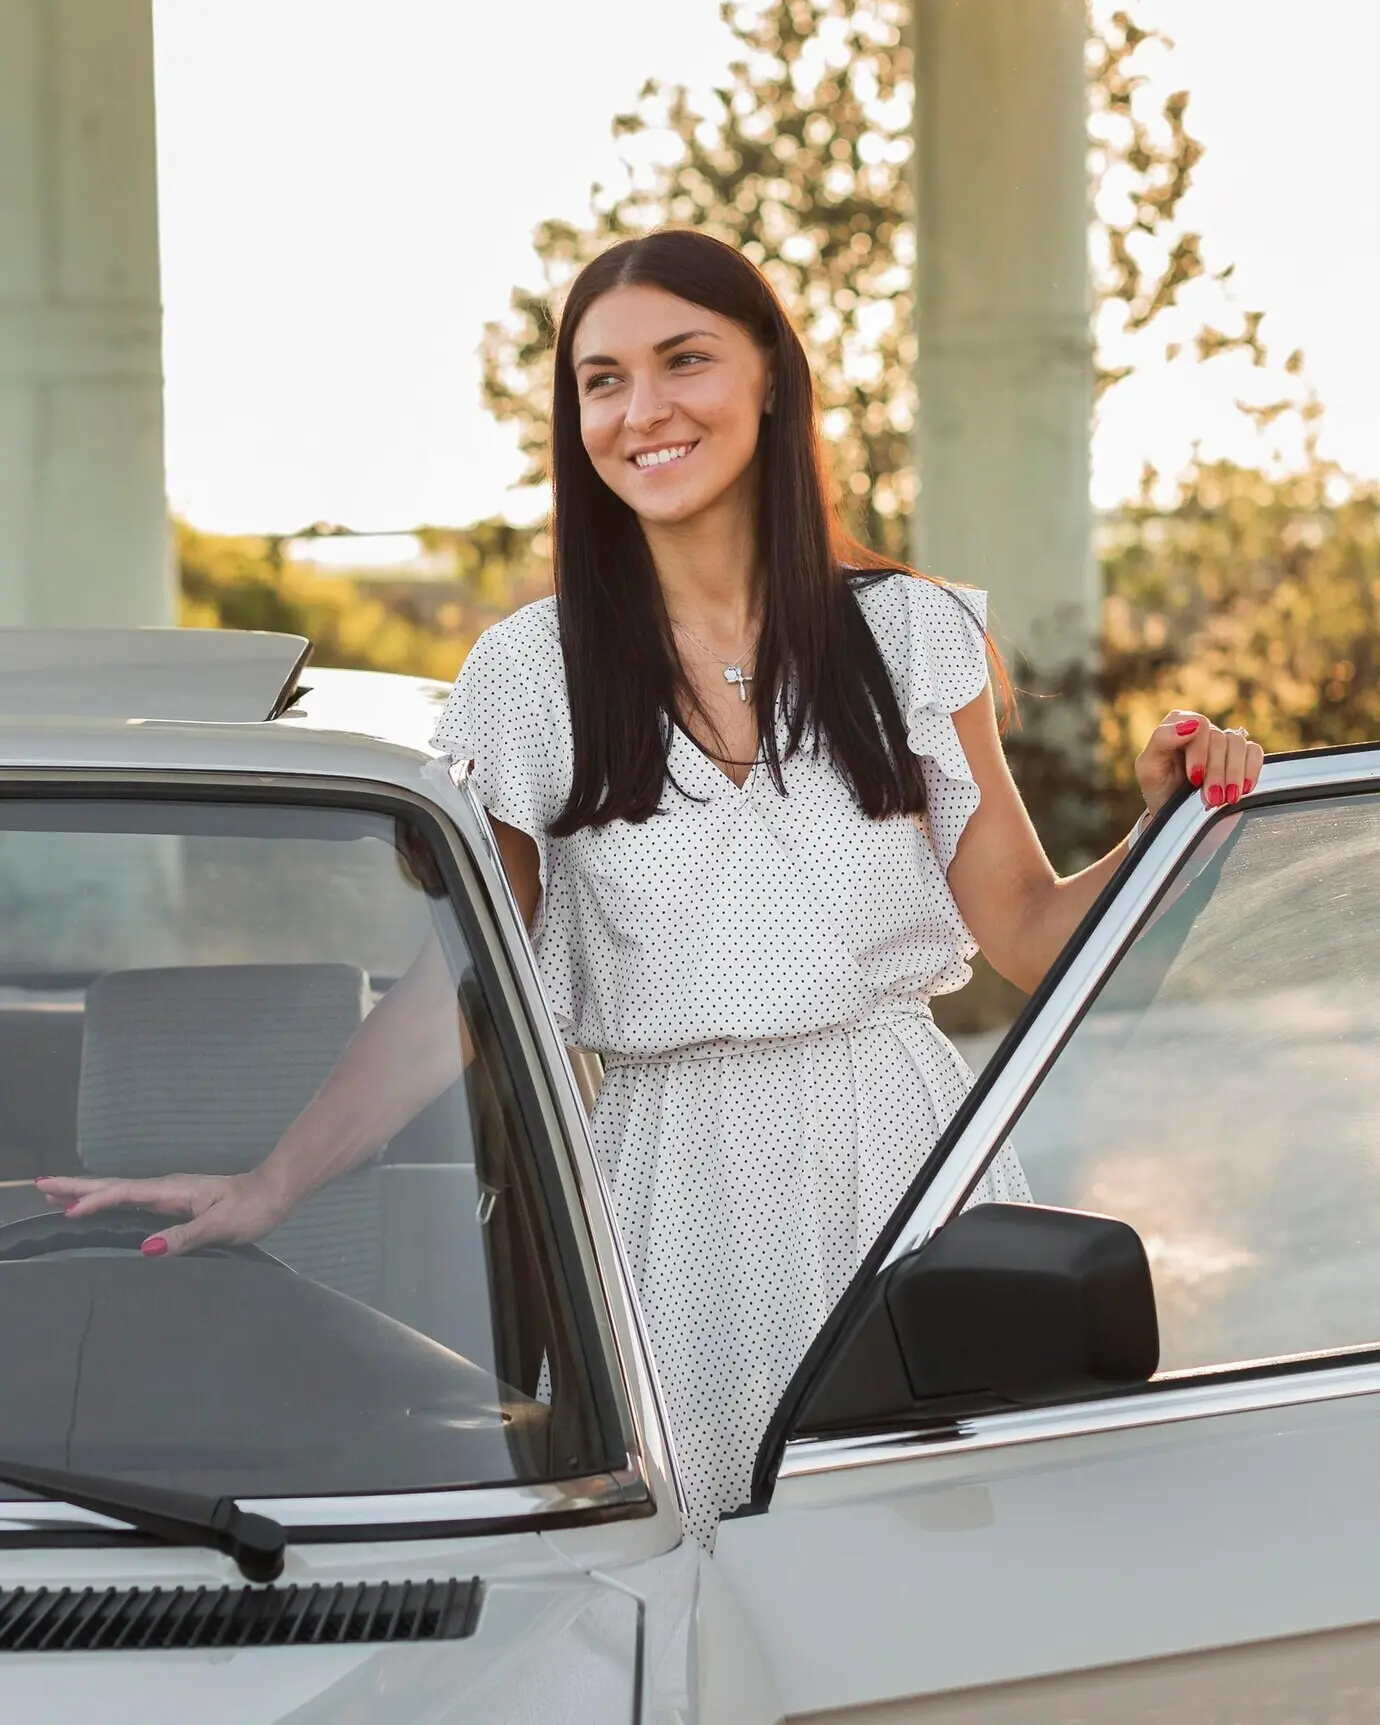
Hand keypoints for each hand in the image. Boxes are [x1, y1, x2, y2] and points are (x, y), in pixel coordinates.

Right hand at [34, 1167, 291, 1257]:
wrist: (274, 1193)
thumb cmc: (251, 1208)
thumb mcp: (220, 1225)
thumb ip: (184, 1237)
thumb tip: (146, 1248)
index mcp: (173, 1191)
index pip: (125, 1193)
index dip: (97, 1201)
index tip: (69, 1210)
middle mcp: (166, 1189)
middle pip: (115, 1186)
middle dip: (79, 1187)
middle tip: (42, 1186)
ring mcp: (169, 1195)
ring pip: (121, 1192)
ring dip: (90, 1192)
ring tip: (58, 1197)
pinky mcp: (175, 1203)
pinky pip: (133, 1200)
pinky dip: (111, 1201)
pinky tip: (103, 1208)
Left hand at [1135, 711, 1263, 818]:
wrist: (1175, 818)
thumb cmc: (1159, 790)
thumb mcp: (1148, 769)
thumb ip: (1162, 740)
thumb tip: (1191, 724)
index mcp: (1177, 725)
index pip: (1199, 724)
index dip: (1200, 752)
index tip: (1195, 778)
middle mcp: (1202, 730)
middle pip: (1220, 738)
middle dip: (1216, 772)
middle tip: (1210, 798)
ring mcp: (1223, 742)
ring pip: (1238, 745)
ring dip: (1233, 774)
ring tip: (1226, 799)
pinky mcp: (1241, 756)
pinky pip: (1254, 752)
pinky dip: (1251, 771)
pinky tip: (1242, 790)